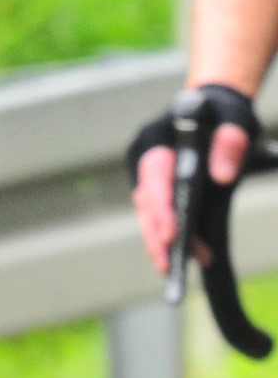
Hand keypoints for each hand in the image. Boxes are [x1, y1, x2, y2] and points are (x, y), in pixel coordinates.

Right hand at [134, 121, 254, 271]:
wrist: (210, 107)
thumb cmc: (223, 113)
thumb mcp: (235, 121)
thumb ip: (231, 142)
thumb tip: (223, 178)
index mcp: (156, 137)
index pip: (154, 175)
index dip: (161, 206)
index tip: (171, 234)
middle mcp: (142, 155)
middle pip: (145, 200)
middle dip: (155, 235)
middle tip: (167, 267)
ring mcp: (144, 171)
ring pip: (147, 210)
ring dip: (159, 240)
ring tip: (173, 270)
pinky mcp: (153, 184)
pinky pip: (155, 211)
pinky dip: (167, 232)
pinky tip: (182, 253)